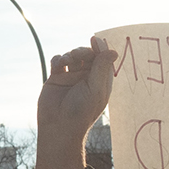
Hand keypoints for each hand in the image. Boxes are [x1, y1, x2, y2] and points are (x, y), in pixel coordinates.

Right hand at [36, 35, 116, 168]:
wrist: (58, 128)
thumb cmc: (80, 112)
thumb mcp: (96, 89)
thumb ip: (102, 68)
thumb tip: (113, 51)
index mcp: (99, 79)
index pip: (102, 58)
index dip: (99, 47)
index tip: (94, 40)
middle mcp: (85, 77)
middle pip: (86, 54)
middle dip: (82, 51)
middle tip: (76, 55)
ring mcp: (70, 77)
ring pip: (71, 56)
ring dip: (69, 55)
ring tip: (65, 62)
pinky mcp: (55, 79)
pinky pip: (57, 62)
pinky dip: (57, 59)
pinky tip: (58, 64)